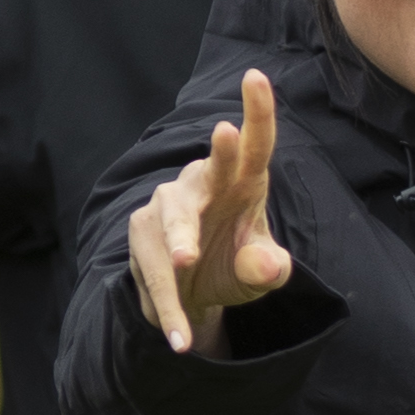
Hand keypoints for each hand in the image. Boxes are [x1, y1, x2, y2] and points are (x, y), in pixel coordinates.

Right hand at [125, 71, 290, 354]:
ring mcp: (169, 206)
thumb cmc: (235, 268)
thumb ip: (267, 269)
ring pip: (174, 226)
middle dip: (217, 154)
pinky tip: (179, 338)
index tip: (256, 76)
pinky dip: (168, 306)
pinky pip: (156, 271)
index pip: (256, 146)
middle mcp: (204, 185)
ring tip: (184, 274)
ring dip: (179, 252)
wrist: (194, 295)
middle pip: (211, 170)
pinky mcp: (142, 232)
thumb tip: (272, 267)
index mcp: (244, 184)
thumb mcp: (257, 275)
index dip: (258, 112)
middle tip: (225, 134)